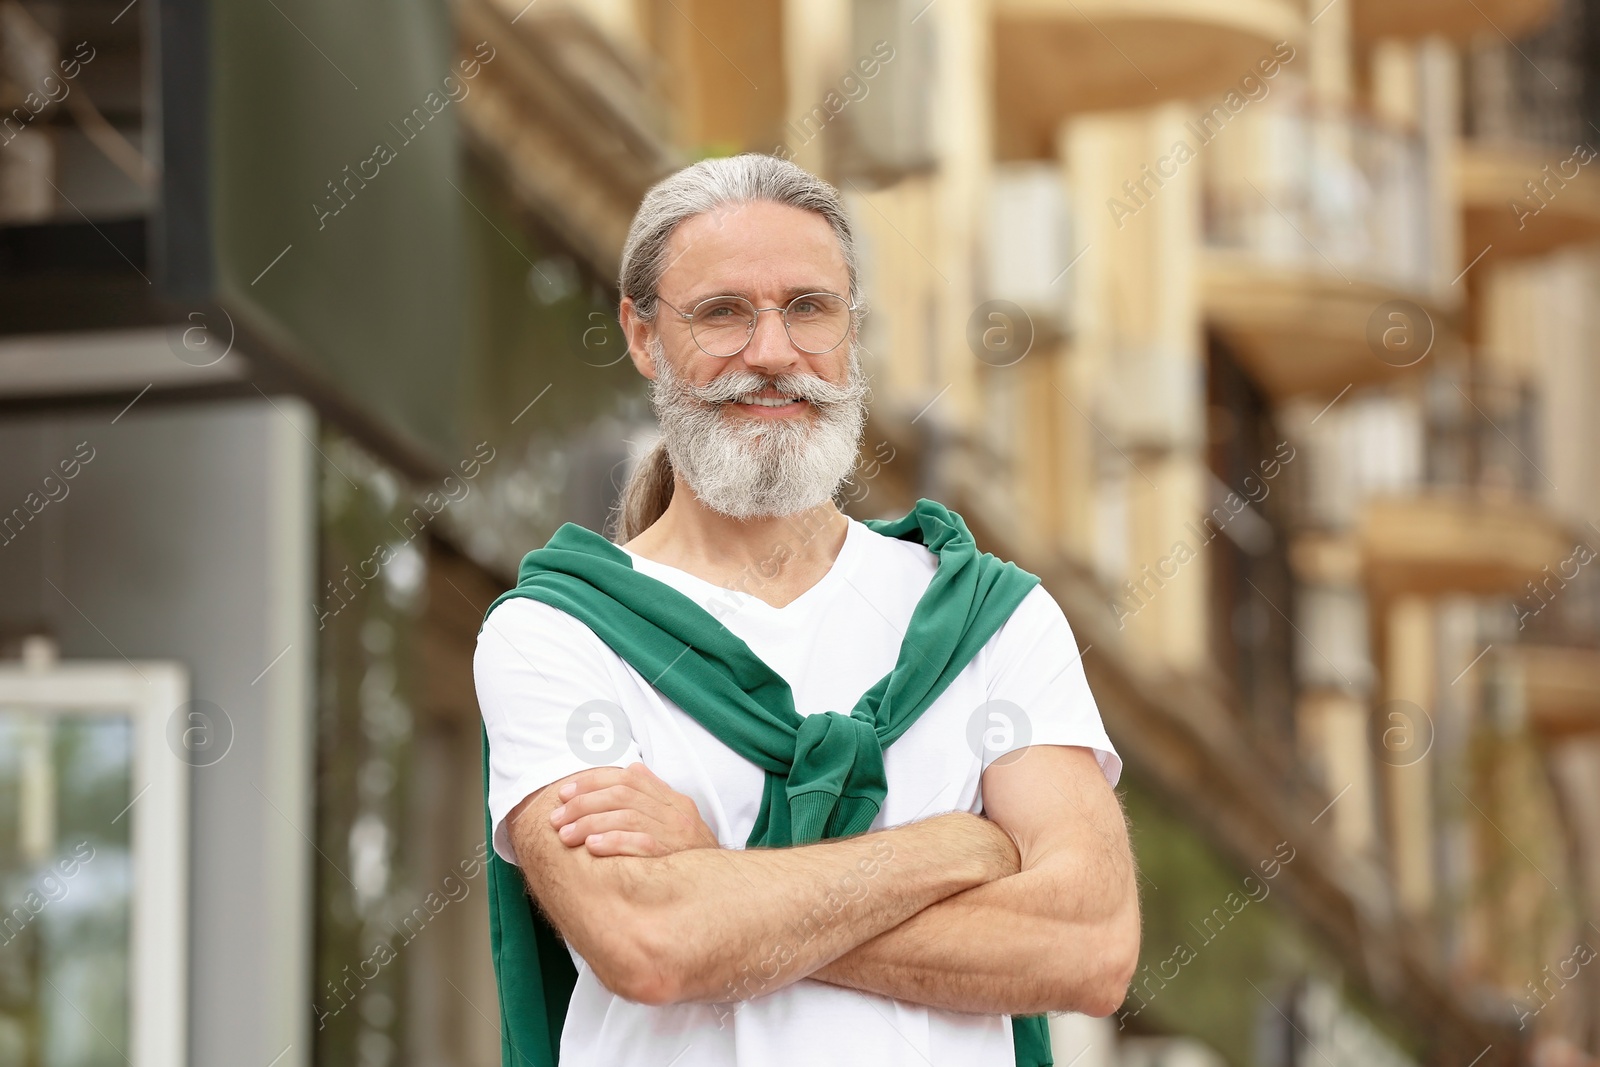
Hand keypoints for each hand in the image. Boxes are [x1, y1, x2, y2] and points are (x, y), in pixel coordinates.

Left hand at [548, 762, 719, 857]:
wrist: (721, 888)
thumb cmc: (690, 854)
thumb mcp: (677, 818)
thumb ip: (654, 793)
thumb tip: (631, 768)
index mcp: (672, 799)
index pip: (626, 779)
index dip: (592, 783)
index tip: (564, 794)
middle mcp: (674, 812)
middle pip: (621, 796)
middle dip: (583, 804)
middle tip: (557, 818)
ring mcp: (675, 833)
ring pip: (626, 817)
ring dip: (590, 823)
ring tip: (565, 835)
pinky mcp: (672, 856)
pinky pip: (640, 843)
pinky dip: (614, 841)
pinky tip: (592, 846)